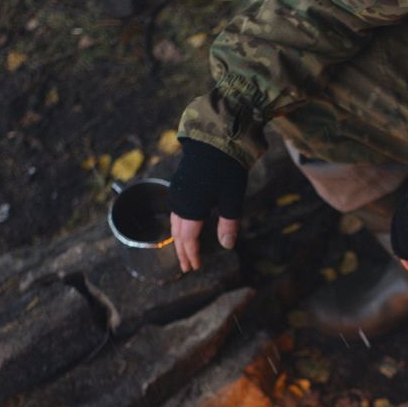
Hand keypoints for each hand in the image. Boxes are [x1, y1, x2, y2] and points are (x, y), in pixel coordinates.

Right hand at [168, 139, 247, 272]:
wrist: (214, 139)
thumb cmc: (226, 169)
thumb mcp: (232, 198)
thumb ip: (229, 223)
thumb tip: (226, 246)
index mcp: (192, 209)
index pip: (189, 240)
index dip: (192, 255)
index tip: (195, 267)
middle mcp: (180, 203)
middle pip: (177, 234)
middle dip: (182, 252)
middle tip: (186, 267)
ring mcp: (177, 193)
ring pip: (174, 223)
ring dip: (179, 240)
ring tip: (184, 251)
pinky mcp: (179, 185)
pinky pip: (175, 212)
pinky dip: (178, 225)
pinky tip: (185, 227)